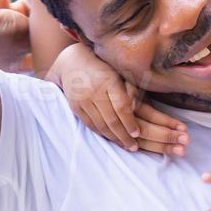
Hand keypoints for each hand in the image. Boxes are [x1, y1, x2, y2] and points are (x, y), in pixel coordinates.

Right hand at [52, 43, 189, 155]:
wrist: (73, 63)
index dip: (130, 122)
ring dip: (113, 138)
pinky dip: (101, 133)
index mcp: (109, 81)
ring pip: (100, 125)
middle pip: (111, 119)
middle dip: (124, 135)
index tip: (138, 133)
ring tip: (125, 146)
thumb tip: (135, 108)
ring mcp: (82, 100)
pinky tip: (111, 139)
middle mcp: (94, 91)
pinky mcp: (75, 107)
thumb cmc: (104, 67)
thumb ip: (131, 88)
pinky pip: (90, 124)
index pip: (121, 107)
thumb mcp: (121, 72)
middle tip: (134, 147)